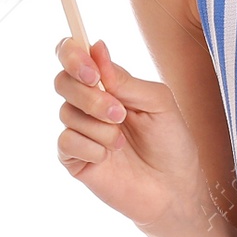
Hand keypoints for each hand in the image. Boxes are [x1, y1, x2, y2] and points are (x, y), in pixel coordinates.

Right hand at [53, 36, 205, 232]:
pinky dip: (90, 147)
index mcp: (108, 83)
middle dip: (90, 96)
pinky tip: (108, 156)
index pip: (73, 55)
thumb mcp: (158, 102)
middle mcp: (88, 103)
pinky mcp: (74, 158)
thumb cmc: (170, 142)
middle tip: (119, 113)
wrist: (174, 189)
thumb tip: (97, 48)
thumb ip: (126, 79)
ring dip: (99, 126)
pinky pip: (65, 142)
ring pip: (66, 113)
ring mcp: (80, 130)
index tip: (91, 71)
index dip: (72, 54)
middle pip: (63, 81)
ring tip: (122, 142)